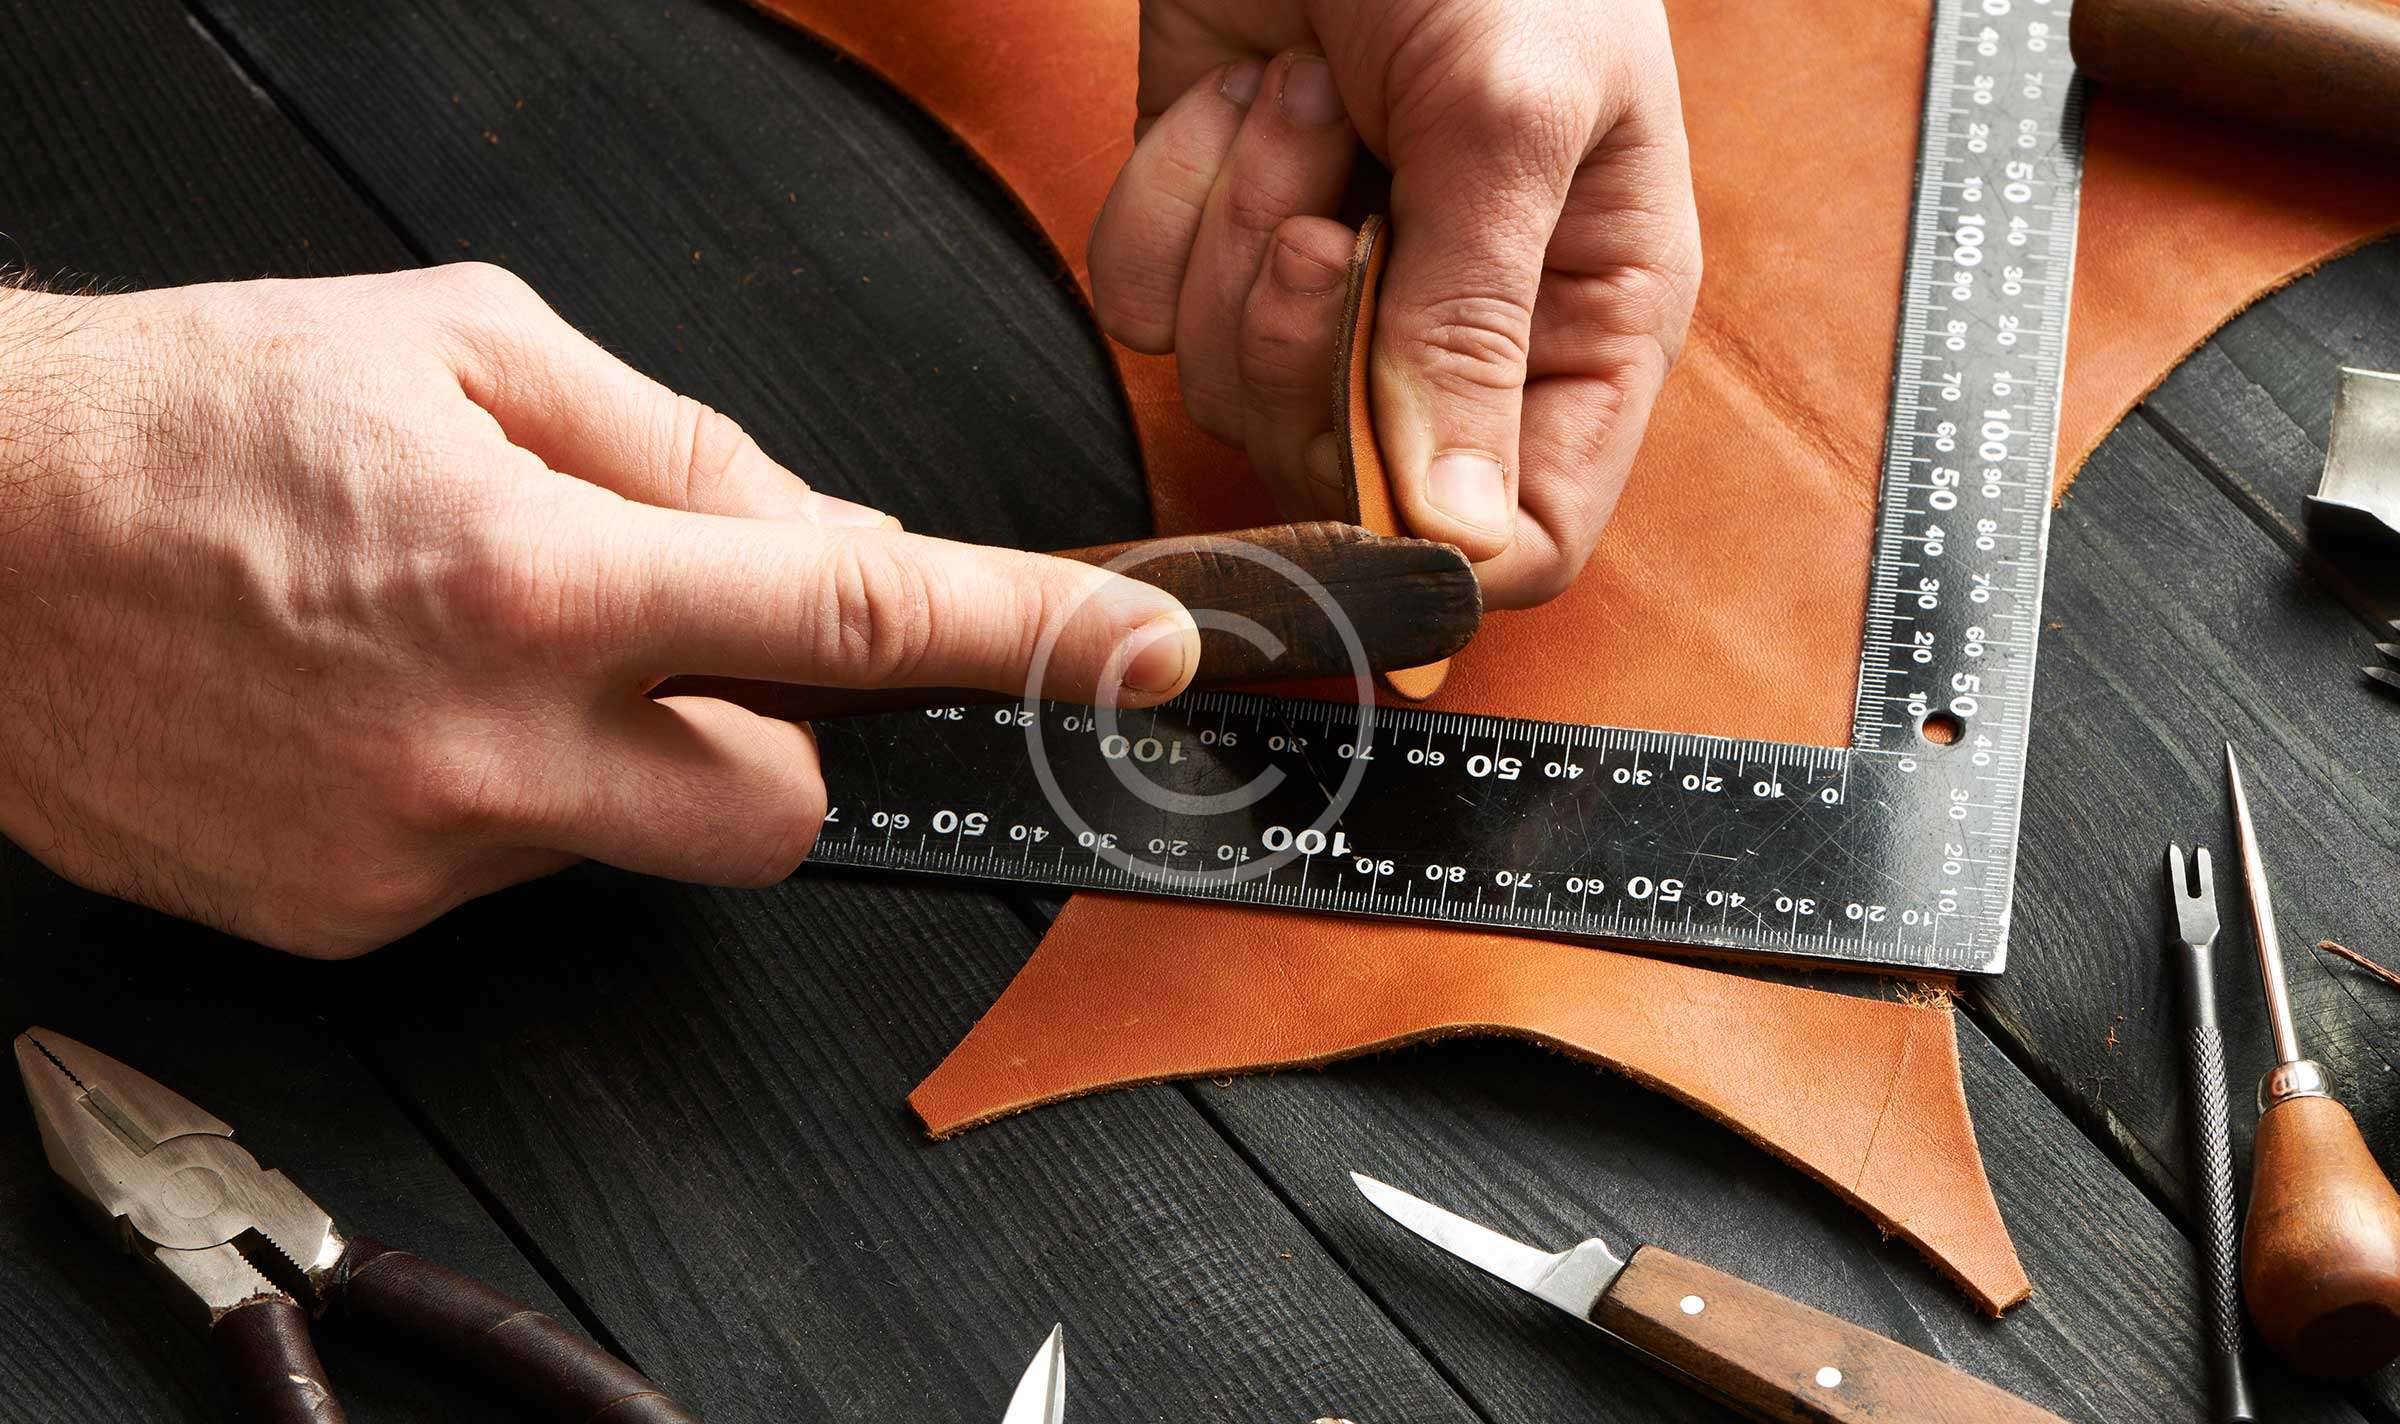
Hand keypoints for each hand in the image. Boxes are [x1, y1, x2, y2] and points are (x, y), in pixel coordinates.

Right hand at [0, 266, 1198, 955]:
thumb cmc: (192, 416)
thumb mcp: (467, 346)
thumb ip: (687, 449)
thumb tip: (836, 533)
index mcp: (538, 573)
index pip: (851, 618)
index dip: (1020, 638)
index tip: (1140, 655)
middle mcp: (490, 740)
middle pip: (786, 809)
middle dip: (793, 735)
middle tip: (706, 644)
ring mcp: (420, 852)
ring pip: (646, 844)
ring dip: (632, 753)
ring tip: (488, 646)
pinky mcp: (356, 918)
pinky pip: (518, 870)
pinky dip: (513, 796)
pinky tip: (405, 708)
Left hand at [1088, 0, 1700, 607]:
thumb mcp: (1509, 111)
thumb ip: (1473, 325)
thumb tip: (1462, 538)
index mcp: (1587, 318)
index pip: (1528, 534)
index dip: (1437, 529)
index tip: (1372, 437)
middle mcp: (1459, 330)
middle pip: (1351, 479)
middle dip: (1311, 338)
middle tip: (1335, 208)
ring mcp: (1328, 285)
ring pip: (1233, 393)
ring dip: (1241, 230)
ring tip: (1305, 100)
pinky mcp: (1214, 231)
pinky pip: (1147, 308)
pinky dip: (1169, 193)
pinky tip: (1238, 94)